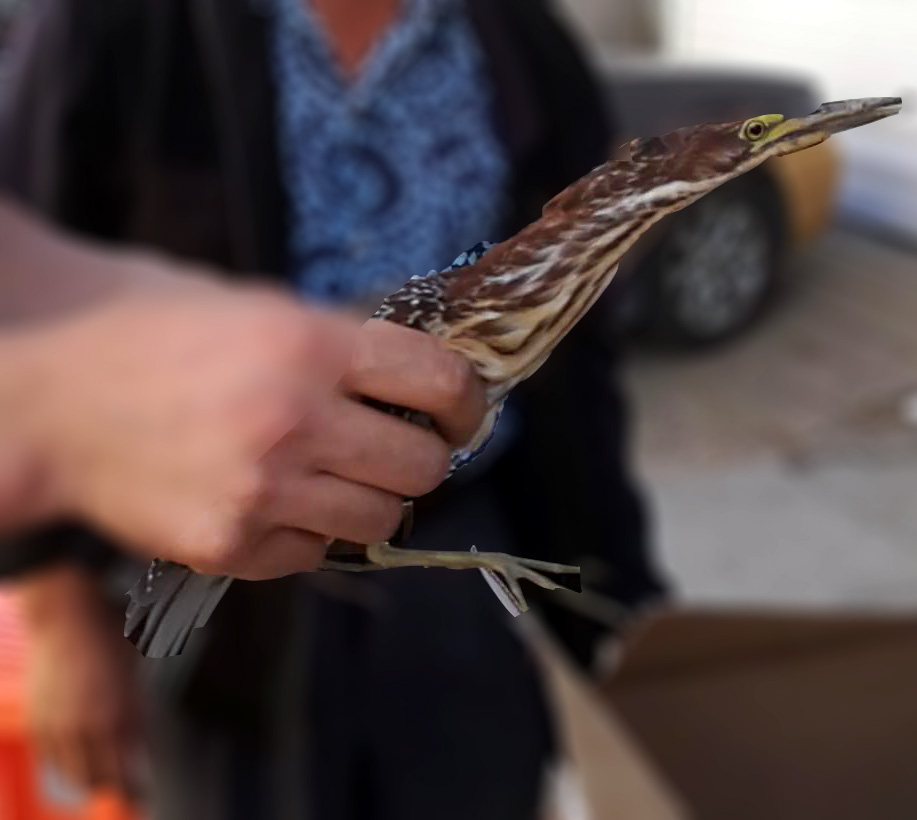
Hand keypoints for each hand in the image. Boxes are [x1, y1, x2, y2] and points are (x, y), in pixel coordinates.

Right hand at [3, 259, 485, 578]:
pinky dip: (311, 531)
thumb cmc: (148, 329)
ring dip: (374, 499)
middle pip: (425, 466)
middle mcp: (295, 421)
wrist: (40, 392)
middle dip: (426, 455)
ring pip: (382, 521)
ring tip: (339, 476)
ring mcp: (261, 492)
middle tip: (402, 446)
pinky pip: (315, 553)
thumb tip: (414, 376)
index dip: (467, 400)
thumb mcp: (254, 304)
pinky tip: (279, 500)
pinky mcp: (228, 547)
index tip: (461, 411)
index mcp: (309, 345)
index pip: (442, 382)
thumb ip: (337, 341)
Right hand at [19, 568, 143, 797]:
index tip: (143, 797)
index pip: (125, 775)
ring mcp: (56, 726)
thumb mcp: (134, 678)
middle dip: (114, 786)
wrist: (65, 615)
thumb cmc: (109, 638)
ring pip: (72, 773)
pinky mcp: (36, 721)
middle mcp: (84, 728)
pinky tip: (77, 755)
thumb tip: (137, 753)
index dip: (135, 791)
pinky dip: (65, 762)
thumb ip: (136, 719)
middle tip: (127, 786)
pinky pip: (51, 758)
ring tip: (105, 772)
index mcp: (116, 718)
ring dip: (90, 777)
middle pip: (98, 781)